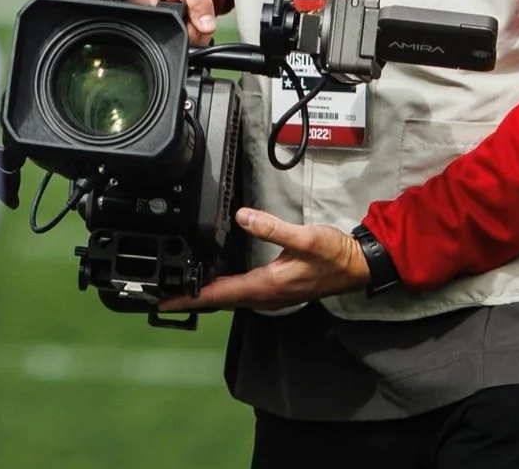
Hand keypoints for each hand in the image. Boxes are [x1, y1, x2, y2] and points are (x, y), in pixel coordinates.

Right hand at [129, 0, 217, 46]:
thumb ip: (199, 1)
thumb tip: (207, 26)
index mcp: (141, 5)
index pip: (171, 34)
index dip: (192, 28)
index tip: (196, 8)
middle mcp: (139, 17)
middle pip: (175, 38)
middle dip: (191, 25)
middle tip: (190, 1)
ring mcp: (147, 22)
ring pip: (178, 37)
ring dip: (190, 24)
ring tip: (186, 3)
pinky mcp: (155, 23)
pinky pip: (176, 32)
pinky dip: (186, 23)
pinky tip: (183, 9)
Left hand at [159, 209, 369, 312]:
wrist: (357, 266)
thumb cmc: (334, 254)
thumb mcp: (305, 237)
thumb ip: (272, 228)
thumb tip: (241, 217)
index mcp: (266, 286)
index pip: (218, 295)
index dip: (189, 298)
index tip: (163, 301)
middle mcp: (264, 296)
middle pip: (218, 300)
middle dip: (189, 299)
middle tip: (162, 294)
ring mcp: (270, 295)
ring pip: (228, 298)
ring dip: (204, 296)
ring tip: (180, 289)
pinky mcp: (275, 289)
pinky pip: (239, 293)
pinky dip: (220, 290)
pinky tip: (213, 281)